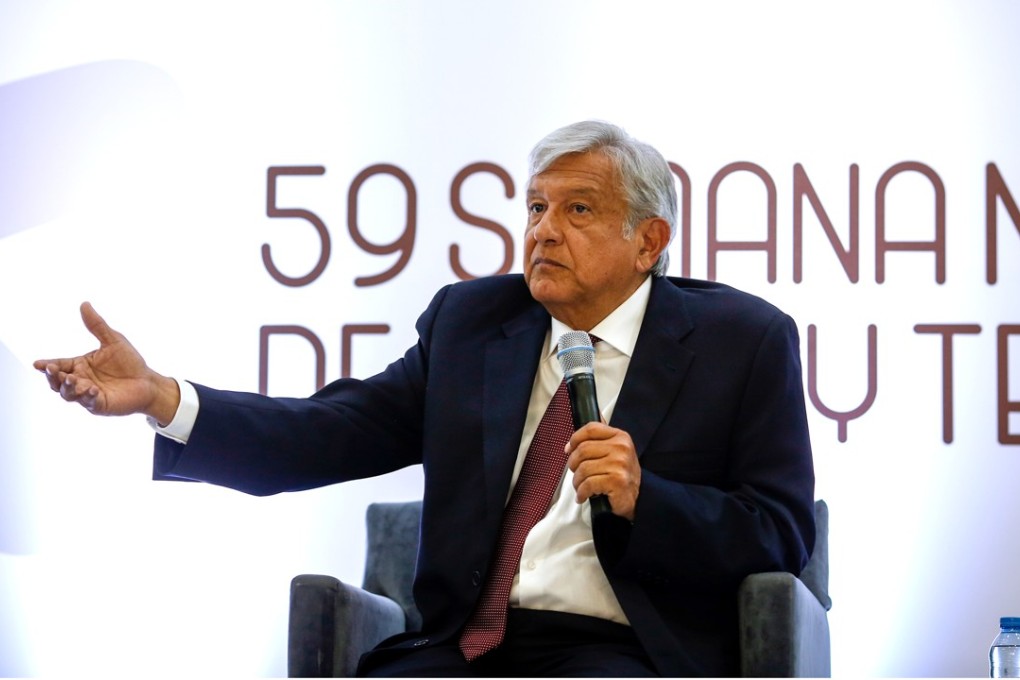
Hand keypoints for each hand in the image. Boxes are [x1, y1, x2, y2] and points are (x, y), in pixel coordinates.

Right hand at [34, 302, 179, 422]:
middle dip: (53, 377)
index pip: (58, 364)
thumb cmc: (129, 362)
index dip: (47, 365)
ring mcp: (87, 394)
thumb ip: (97, 326)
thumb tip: (84, 304)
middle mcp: (80, 380)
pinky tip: (93, 389)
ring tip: (72, 379)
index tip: (38, 364)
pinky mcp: (99, 404)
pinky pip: (89, 402)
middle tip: (53, 370)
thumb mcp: (113, 340)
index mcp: (79, 365)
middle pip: (57, 382)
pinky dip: (88, 396)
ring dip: (68, 387)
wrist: (148, 381)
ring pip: (69, 394)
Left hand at [565, 422, 640, 520]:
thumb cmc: (620, 475)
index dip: (575, 439)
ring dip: (577, 481)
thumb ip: (597, 442)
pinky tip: (583, 496)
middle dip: (573, 464)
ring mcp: (620, 464)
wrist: (636, 497)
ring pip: (583, 468)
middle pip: (583, 449)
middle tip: (576, 472)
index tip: (569, 449)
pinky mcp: (617, 481)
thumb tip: (571, 443)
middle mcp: (621, 448)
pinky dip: (581, 492)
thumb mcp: (614, 452)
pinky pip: (588, 484)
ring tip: (581, 486)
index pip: (591, 429)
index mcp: (620, 437)